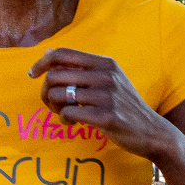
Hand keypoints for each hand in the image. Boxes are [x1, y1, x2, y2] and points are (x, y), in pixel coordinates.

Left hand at [29, 48, 178, 161]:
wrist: (152, 131)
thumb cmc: (122, 105)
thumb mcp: (107, 79)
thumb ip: (79, 66)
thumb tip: (48, 52)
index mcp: (105, 63)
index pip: (63, 53)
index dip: (42, 63)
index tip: (32, 75)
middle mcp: (106, 75)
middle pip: (54, 76)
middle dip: (45, 92)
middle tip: (53, 104)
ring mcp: (107, 95)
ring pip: (57, 95)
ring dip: (54, 107)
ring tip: (65, 114)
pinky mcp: (106, 117)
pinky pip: (67, 113)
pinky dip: (64, 120)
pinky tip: (74, 123)